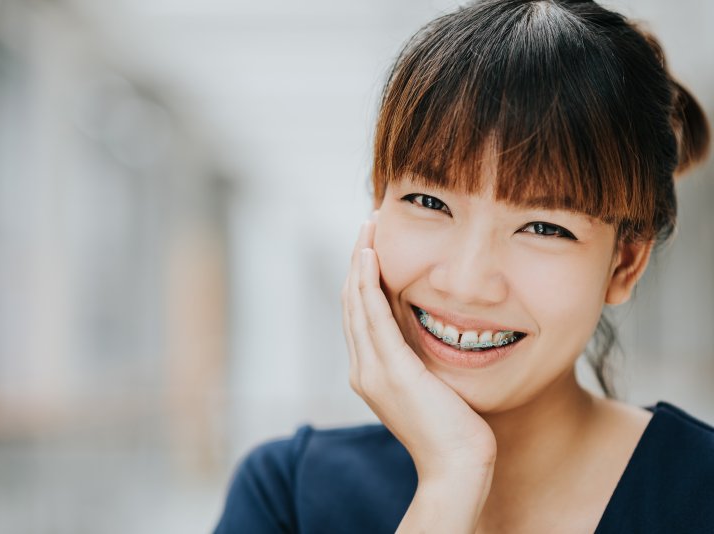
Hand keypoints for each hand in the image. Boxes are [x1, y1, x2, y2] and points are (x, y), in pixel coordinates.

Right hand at [342, 218, 495, 531]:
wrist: (457, 468)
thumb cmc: (454, 430)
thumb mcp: (431, 383)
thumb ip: (419, 356)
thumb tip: (425, 327)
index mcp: (371, 371)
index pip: (360, 313)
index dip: (363, 275)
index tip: (373, 243)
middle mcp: (363, 368)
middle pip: (351, 301)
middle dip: (358, 259)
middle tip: (368, 223)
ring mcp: (372, 370)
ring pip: (356, 302)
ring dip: (361, 260)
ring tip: (368, 227)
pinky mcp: (391, 370)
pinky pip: (373, 316)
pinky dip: (368, 283)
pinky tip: (372, 256)